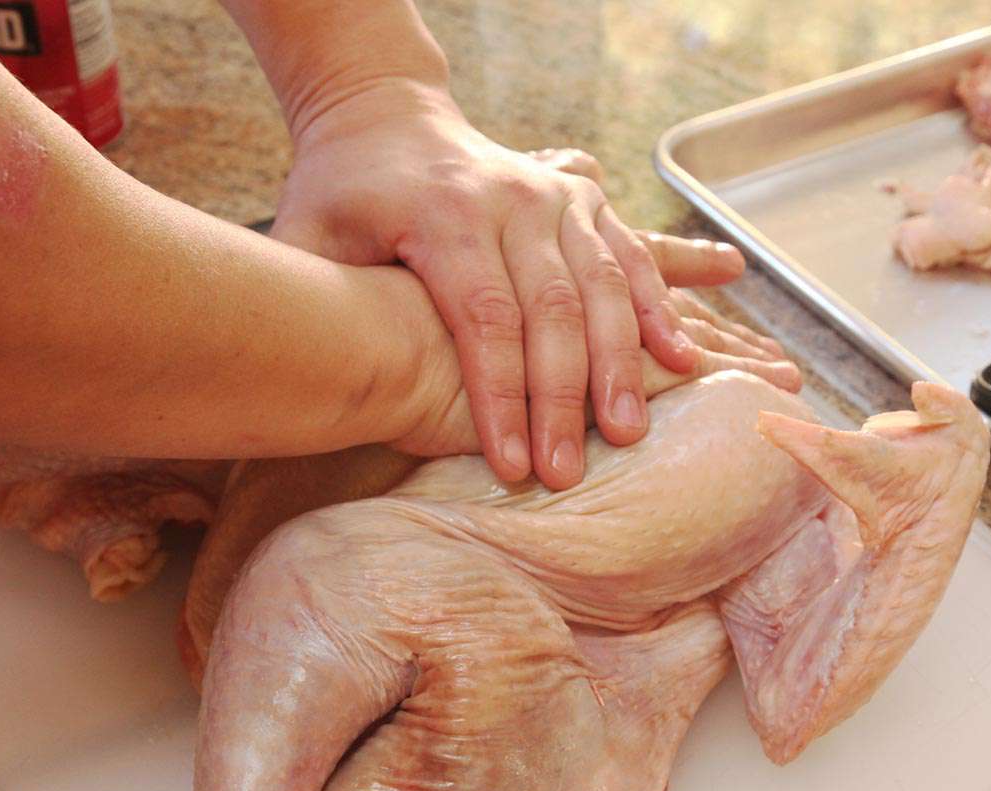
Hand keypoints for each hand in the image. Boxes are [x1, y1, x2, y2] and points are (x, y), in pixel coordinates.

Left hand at [272, 83, 746, 488]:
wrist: (386, 116)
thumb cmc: (342, 193)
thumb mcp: (308, 234)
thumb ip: (318, 294)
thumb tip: (309, 374)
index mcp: (444, 213)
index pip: (484, 317)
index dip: (500, 396)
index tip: (510, 466)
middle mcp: (510, 200)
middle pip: (551, 310)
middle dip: (562, 399)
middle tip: (566, 473)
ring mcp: (554, 194)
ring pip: (602, 285)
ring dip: (622, 364)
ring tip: (629, 432)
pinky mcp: (582, 197)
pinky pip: (630, 257)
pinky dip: (659, 307)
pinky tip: (682, 358)